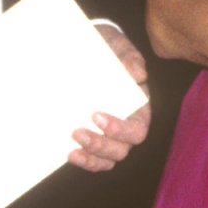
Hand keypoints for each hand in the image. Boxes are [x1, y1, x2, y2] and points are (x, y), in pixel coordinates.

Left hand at [69, 24, 151, 171]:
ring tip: (72, 146)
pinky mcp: (91, 137)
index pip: (137, 128)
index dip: (120, 129)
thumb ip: (128, 57)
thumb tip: (137, 74)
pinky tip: (69, 153)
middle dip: (101, 145)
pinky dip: (84, 161)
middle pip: (121, 149)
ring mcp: (108, 135)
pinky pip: (93, 159)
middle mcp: (125, 125)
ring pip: (108, 159)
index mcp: (138, 108)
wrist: (84, 48)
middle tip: (77, 131)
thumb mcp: (117, 46)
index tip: (96, 116)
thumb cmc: (107, 49)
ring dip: (92, 156)